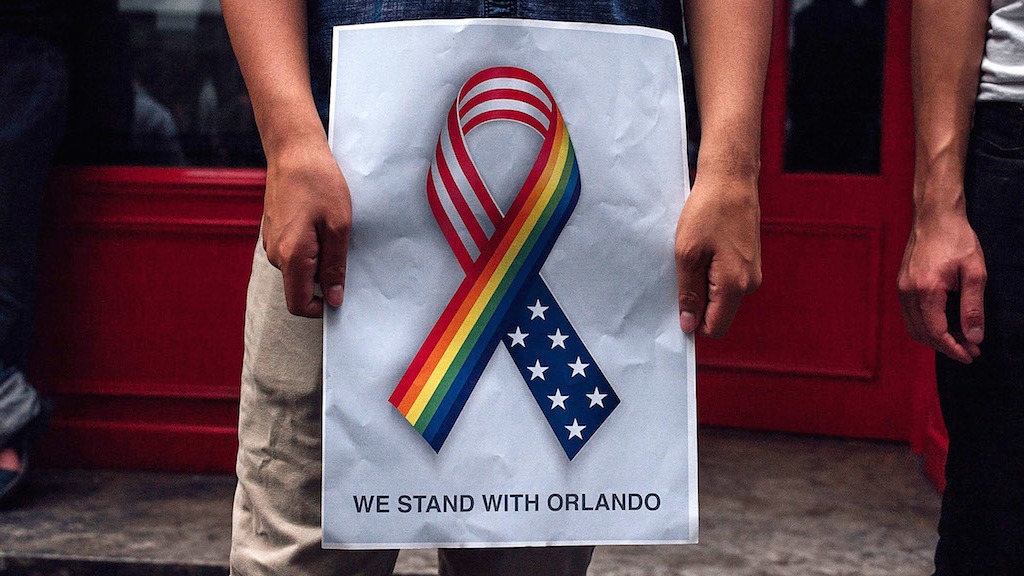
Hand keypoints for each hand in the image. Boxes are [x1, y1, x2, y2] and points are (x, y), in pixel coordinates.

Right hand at [262, 136, 350, 316]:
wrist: (293, 151)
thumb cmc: (319, 183)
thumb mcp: (339, 226)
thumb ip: (336, 266)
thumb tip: (335, 298)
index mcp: (291, 256)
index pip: (299, 304)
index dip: (321, 308)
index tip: (340, 294)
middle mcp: (275, 254)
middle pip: (300, 286)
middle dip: (324, 278)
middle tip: (344, 250)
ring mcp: (271, 242)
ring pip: (298, 269)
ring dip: (319, 260)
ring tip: (333, 230)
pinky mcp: (274, 232)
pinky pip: (294, 252)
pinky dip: (311, 247)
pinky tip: (321, 222)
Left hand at [675, 173, 761, 337]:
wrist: (731, 179)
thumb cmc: (708, 212)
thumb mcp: (687, 254)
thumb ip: (689, 293)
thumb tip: (688, 325)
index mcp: (736, 286)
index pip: (715, 328)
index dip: (693, 322)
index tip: (676, 301)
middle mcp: (750, 284)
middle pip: (718, 313)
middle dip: (696, 301)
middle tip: (681, 271)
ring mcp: (752, 272)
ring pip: (721, 296)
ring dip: (702, 283)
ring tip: (692, 256)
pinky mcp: (748, 261)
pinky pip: (726, 280)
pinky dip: (710, 272)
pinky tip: (702, 250)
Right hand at [898, 201, 985, 363]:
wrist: (935, 217)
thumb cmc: (957, 240)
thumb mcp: (975, 273)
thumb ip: (973, 308)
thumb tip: (975, 338)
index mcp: (926, 290)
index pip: (936, 332)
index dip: (953, 349)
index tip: (970, 356)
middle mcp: (908, 292)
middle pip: (922, 334)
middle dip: (946, 346)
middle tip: (971, 349)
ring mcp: (902, 288)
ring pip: (914, 327)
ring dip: (936, 337)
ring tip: (961, 337)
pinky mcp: (902, 284)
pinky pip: (910, 315)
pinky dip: (927, 325)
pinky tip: (946, 321)